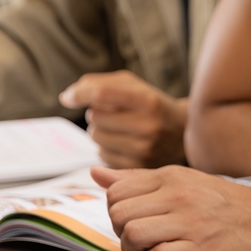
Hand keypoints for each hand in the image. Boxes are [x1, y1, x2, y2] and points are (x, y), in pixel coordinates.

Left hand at [61, 71, 187, 168]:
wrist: (184, 133)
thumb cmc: (153, 105)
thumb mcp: (136, 86)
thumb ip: (102, 83)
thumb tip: (67, 96)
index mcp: (149, 101)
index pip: (102, 93)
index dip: (79, 93)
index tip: (67, 97)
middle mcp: (148, 126)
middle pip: (95, 116)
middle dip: (97, 113)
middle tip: (113, 113)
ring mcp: (143, 149)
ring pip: (95, 136)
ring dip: (100, 130)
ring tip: (121, 128)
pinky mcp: (136, 167)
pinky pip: (101, 155)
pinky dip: (106, 147)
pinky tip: (125, 143)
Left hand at [94, 165, 250, 250]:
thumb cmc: (219, 201)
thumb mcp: (182, 179)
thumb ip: (138, 178)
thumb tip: (96, 173)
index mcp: (171, 175)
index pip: (116, 192)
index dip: (117, 211)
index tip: (136, 219)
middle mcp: (178, 194)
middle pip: (119, 215)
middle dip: (122, 232)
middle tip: (143, 237)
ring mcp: (189, 221)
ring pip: (133, 235)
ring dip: (135, 250)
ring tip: (152, 249)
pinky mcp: (199, 247)